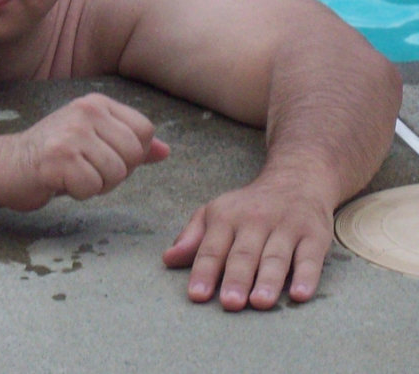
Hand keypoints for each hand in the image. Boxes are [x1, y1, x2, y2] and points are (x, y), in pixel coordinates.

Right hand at [4, 93, 168, 210]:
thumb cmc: (50, 155)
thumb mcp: (93, 140)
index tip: (104, 156)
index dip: (132, 154)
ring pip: (116, 173)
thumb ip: (128, 144)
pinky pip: (92, 187)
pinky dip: (78, 193)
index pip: (144, 130)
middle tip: (85, 169)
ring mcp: (71, 133)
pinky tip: (60, 181)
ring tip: (71, 174)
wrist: (4, 164)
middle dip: (114, 173)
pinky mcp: (58, 158)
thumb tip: (165, 151)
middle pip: (133, 155)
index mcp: (97, 103)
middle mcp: (86, 111)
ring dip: (95, 185)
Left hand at [162, 178, 333, 310]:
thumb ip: (192, 237)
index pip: (212, 247)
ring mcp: (286, 227)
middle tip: (229, 303)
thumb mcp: (216, 213)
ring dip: (267, 280)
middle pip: (244, 254)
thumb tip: (167, 259)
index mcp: (226, 216)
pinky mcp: (314, 235)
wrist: (296, 180)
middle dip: (235, 278)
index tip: (196, 295)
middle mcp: (255, 220)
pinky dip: (306, 276)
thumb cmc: (248, 206)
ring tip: (259, 302)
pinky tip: (300, 294)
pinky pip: (310, 258)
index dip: (203, 271)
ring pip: (276, 256)